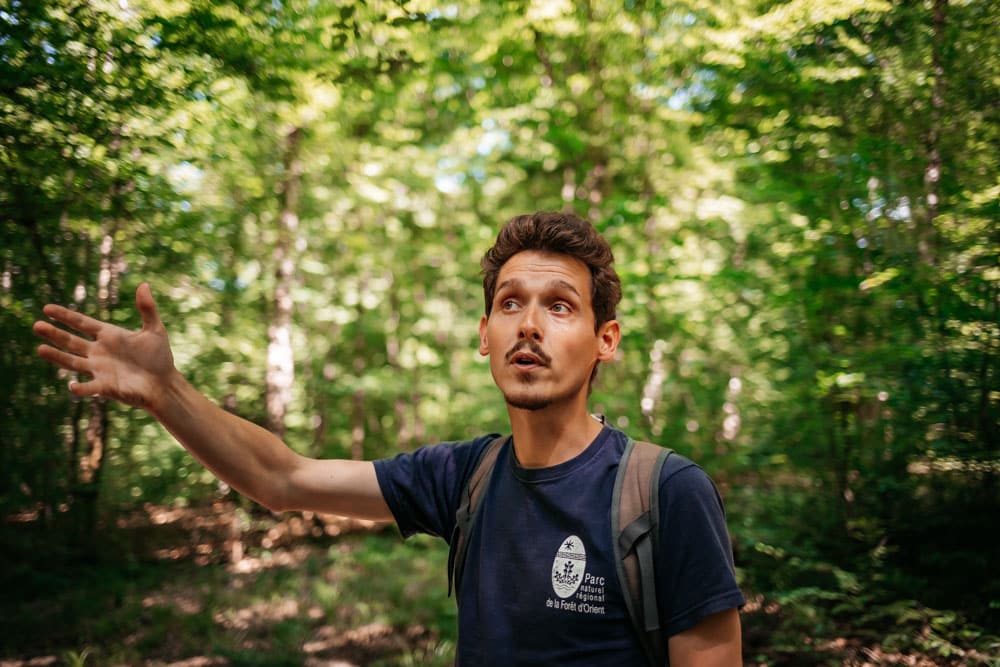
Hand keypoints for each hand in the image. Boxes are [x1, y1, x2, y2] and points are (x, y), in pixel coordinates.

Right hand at [33, 283, 175, 411]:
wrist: (165, 383)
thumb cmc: (159, 357)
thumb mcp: (154, 330)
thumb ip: (148, 309)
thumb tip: (144, 284)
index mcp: (108, 336)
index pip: (82, 323)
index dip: (65, 316)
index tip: (47, 308)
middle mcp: (99, 352)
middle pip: (71, 341)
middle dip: (54, 334)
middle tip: (36, 325)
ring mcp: (100, 370)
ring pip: (73, 362)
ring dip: (57, 357)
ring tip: (40, 349)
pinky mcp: (106, 387)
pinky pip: (90, 387)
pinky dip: (81, 387)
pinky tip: (71, 386)